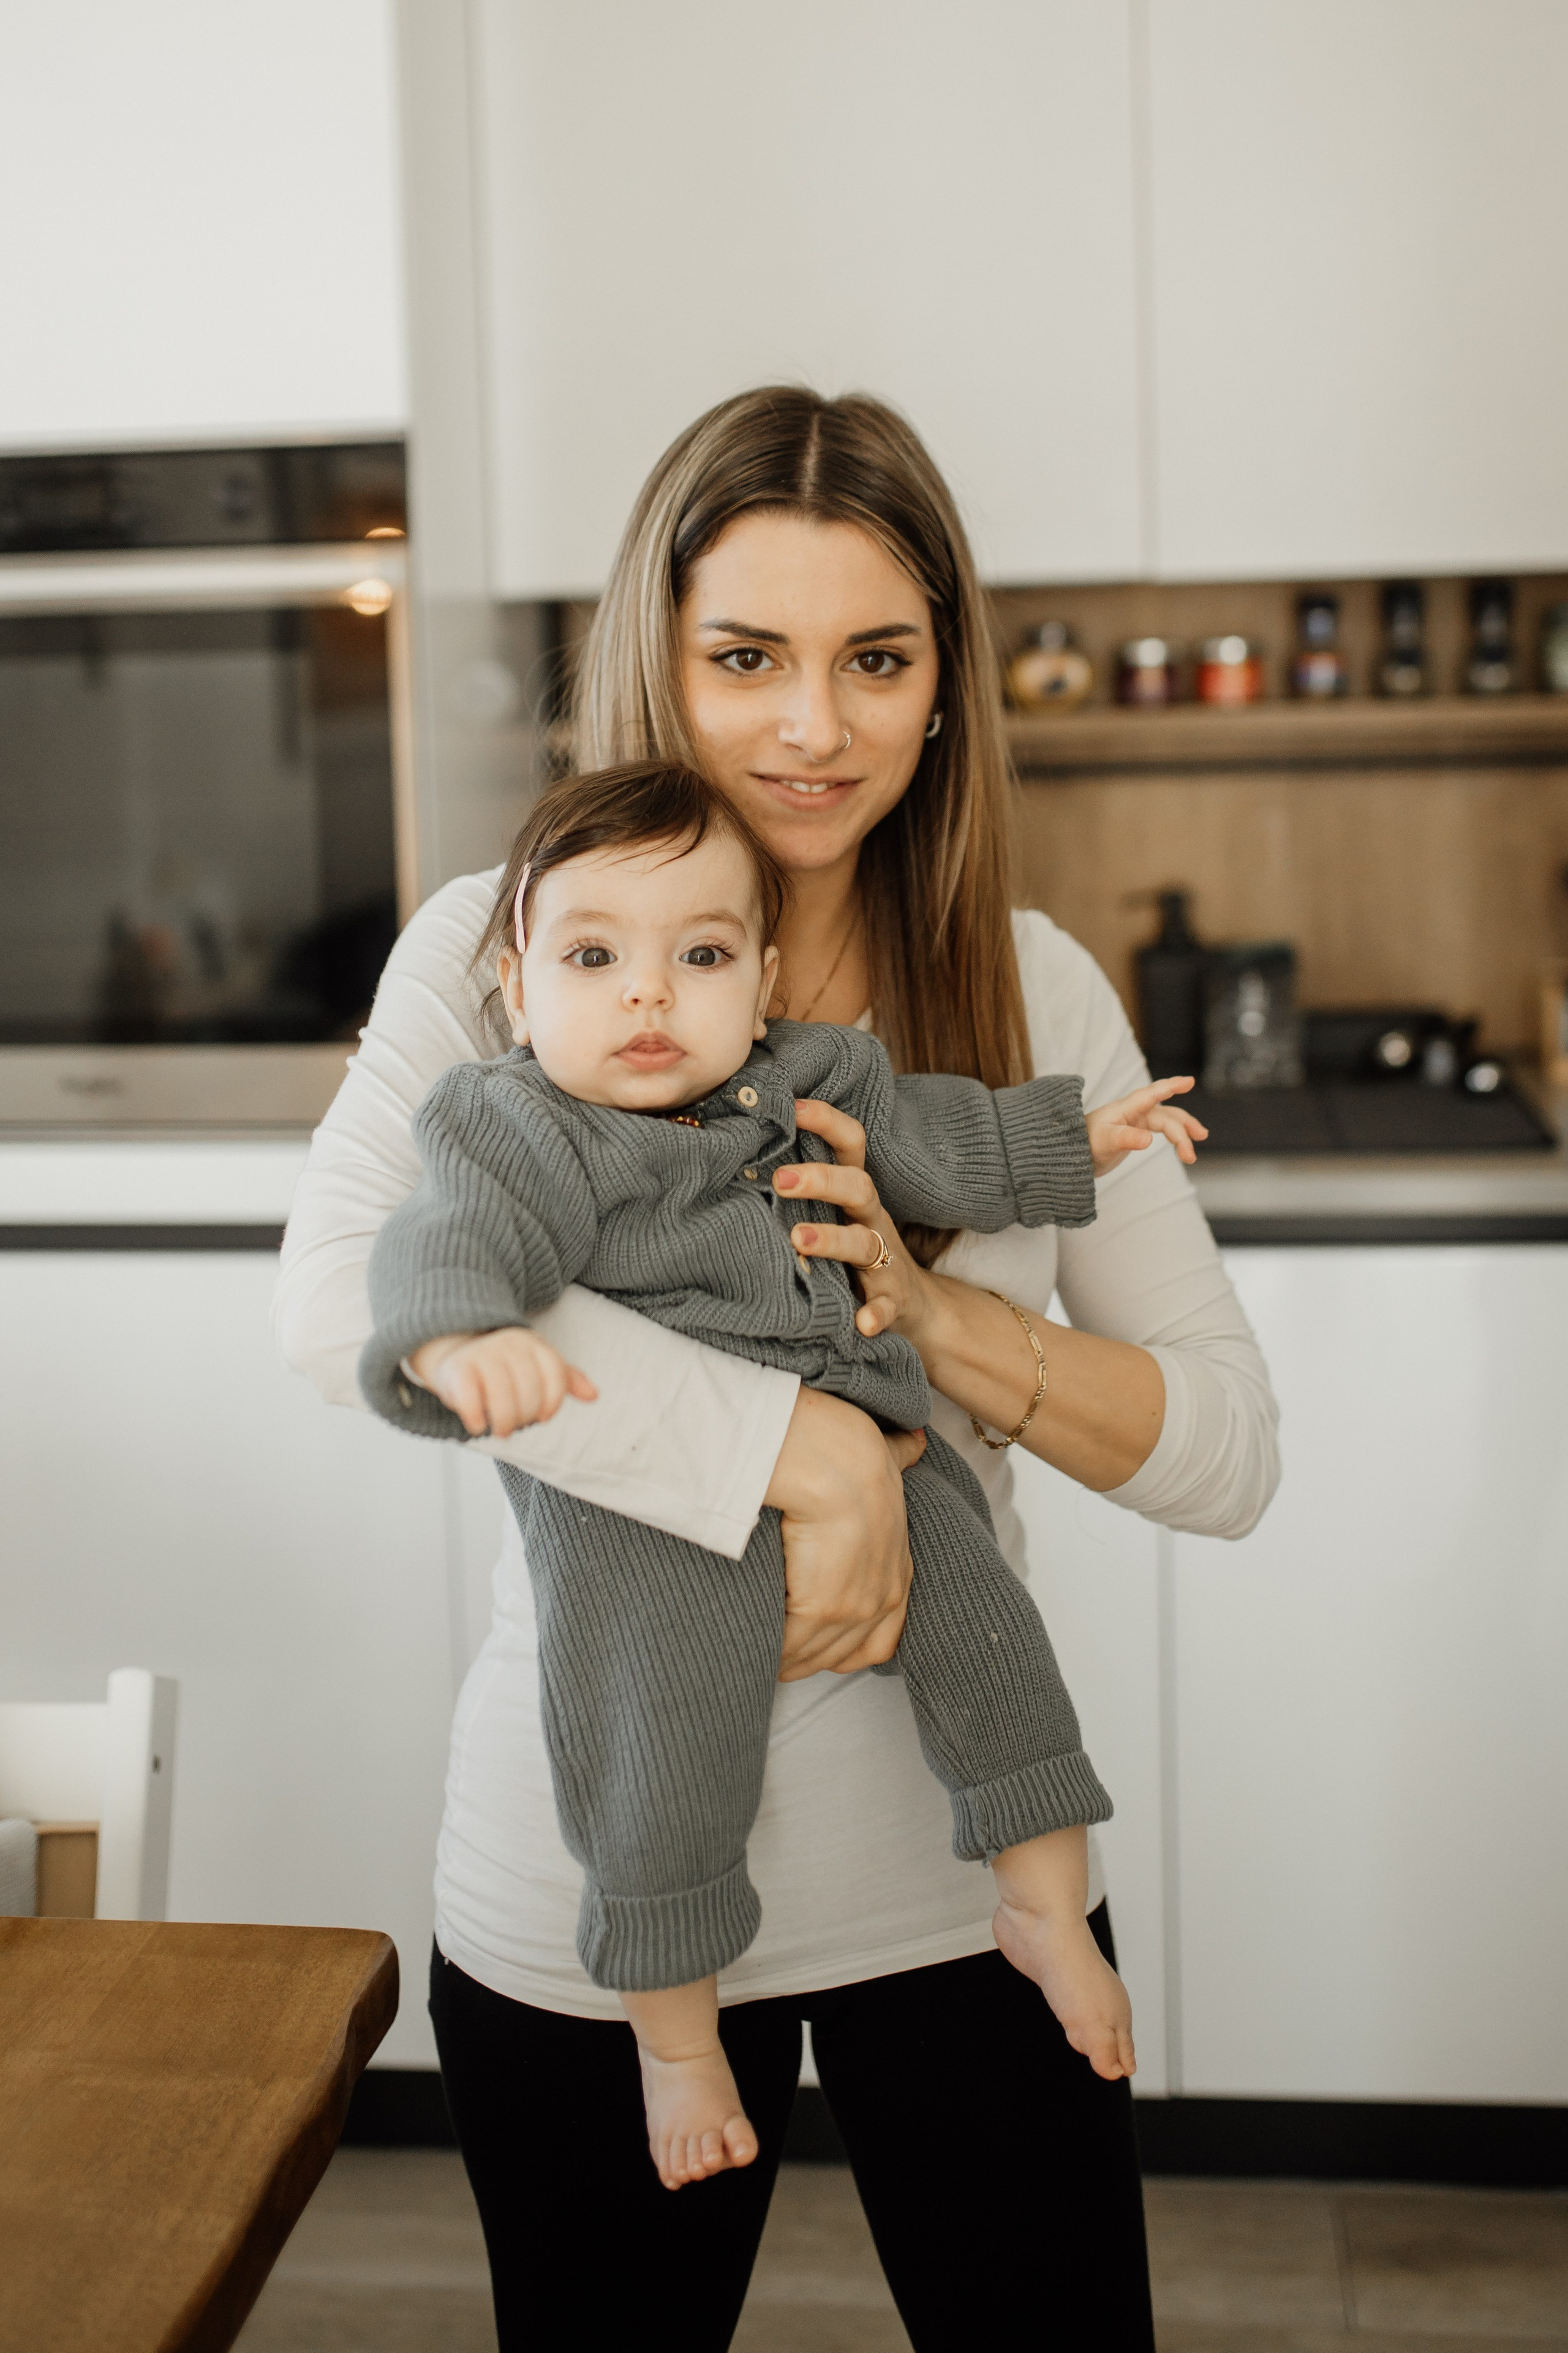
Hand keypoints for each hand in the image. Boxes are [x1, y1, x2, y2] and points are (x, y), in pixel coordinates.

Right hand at [409, 1327, 596, 1437]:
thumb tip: (593, 1395)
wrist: (457, 1355)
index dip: (553, 1403)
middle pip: (530, 1392)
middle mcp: (510, 1345)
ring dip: (503, 1423)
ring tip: (500, 1430)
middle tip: (515, 1425)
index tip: (543, 1417)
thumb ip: (566, 1379)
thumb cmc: (505, 1368)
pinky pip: (471, 1399)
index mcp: (534, 1344)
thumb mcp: (537, 1367)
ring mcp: (483, 1354)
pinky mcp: (459, 1368)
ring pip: (503, 1400)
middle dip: (525, 1417)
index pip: (556, 1374)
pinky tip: (478, 1425)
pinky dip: (476, 1419)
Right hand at [764, 1386, 924, 1678]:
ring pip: (811, 1655)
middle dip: (806, 1655)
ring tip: (755, 1647)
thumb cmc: (852, 1451)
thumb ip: (900, 1457)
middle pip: (840, 1654)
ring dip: (783, 1655)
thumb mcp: (887, 1459)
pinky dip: (769, 1650)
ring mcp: (855, 1609)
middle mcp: (882, 1598)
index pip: (879, 1638)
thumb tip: (915, 1441)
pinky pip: (789, 1648)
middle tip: (775, 1648)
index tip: (816, 1639)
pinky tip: (748, 1642)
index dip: (844, 1643)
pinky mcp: (821, 1611)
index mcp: (897, 1572)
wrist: (836, 1461)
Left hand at [773, 1099, 932, 1344]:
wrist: (916, 1307)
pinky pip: (887, 1306)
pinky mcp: (893, 1302)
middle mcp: (872, 1220)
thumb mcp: (835, 1215)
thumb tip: (736, 1156)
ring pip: (865, 1244)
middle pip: (858, 1187)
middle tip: (780, 1180)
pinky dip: (876, 1313)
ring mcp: (885, 1262)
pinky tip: (862, 1323)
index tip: (792, 1107)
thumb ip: (801, 1191)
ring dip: (834, 1240)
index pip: (849, 1145)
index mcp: (856, 1195)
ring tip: (799, 1240)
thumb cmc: (854, 1251)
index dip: (827, 1121)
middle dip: (822, 1179)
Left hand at [1086, 1076, 1207, 1174]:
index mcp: (1126, 1108)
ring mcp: (1137, 1120)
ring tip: (1192, 1155)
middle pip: (1166, 1115)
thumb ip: (1125, 1139)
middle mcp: (1134, 1111)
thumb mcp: (1105, 1142)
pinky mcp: (1137, 1131)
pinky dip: (1175, 1137)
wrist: (1073, 1155)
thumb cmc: (1085, 1144)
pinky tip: (1183, 1146)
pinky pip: (1162, 1129)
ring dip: (1183, 1135)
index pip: (1152, 1094)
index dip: (1171, 1086)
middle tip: (1190, 1155)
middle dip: (1182, 1132)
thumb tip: (1148, 1139)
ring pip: (1168, 1122)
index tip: (1189, 1081)